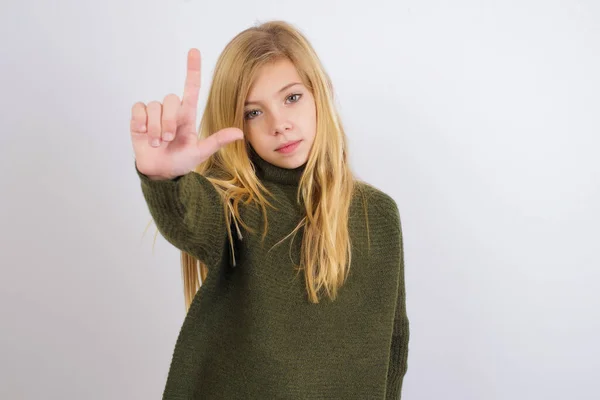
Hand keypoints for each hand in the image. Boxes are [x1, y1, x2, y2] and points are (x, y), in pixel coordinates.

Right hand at [130, 48, 243, 179]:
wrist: (160, 172)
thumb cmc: (181, 161)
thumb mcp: (200, 152)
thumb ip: (217, 141)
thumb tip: (239, 133)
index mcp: (187, 115)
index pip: (191, 87)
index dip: (192, 69)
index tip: (194, 51)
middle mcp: (171, 111)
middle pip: (170, 99)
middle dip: (169, 121)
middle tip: (169, 139)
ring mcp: (155, 114)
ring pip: (154, 106)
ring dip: (155, 127)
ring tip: (157, 142)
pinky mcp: (139, 118)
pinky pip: (138, 109)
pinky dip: (141, 122)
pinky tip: (143, 133)